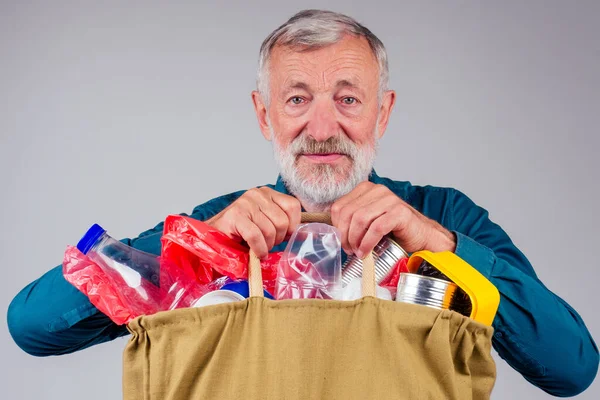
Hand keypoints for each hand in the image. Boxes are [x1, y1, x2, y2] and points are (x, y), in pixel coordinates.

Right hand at [205, 187, 301, 258]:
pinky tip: (255, 253)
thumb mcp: (266, 224)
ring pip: (270, 230)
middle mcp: (257, 194)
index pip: (293, 206)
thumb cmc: (241, 234)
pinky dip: (258, 249)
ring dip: (266, 246)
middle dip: (277, 239)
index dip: (292, 226)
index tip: (282, 236)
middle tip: (266, 244)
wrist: (213, 239)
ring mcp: (245, 203)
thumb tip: (305, 234)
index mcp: (268, 193)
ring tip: (258, 247)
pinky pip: (256, 236)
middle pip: (283, 221)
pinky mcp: (235, 216)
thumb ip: (283, 224)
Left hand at [330, 182, 455, 257]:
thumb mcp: (369, 221)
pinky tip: (367, 252)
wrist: (422, 236)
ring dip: (355, 240)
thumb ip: (353, 220)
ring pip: (360, 219)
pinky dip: (368, 243)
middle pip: (348, 213)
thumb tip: (335, 234)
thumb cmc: (394, 230)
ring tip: (358, 252)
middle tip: (349, 250)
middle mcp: (377, 190)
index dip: (337, 227)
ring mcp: (389, 199)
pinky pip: (376, 228)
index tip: (343, 242)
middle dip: (345, 235)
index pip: (339, 206)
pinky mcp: (400, 212)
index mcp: (366, 189)